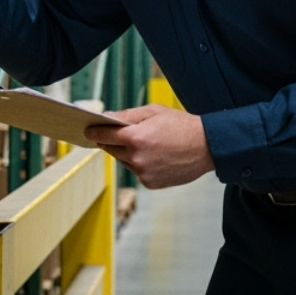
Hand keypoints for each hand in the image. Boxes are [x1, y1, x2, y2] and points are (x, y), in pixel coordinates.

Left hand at [85, 104, 214, 188]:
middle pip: (112, 149)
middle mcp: (137, 157)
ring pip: (124, 161)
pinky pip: (137, 171)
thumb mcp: (154, 112)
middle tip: (118, 134)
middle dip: (113, 141)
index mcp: (136, 137)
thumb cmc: (182, 125)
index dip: (94, 132)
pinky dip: (141, 164)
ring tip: (146, 144)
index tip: (88, 130)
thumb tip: (106, 118)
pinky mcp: (150, 183)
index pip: (105, 135)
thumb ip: (128, 115)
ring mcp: (143, 172)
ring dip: (128, 153)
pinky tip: (156, 156)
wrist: (207, 147)